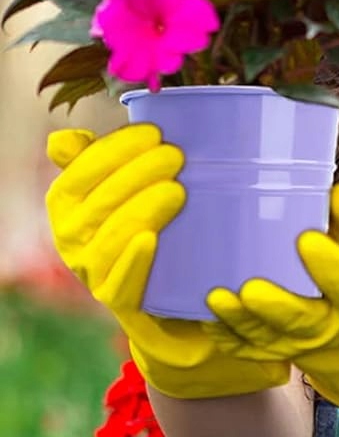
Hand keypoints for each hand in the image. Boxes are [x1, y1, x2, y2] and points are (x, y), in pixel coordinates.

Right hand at [46, 125, 289, 399]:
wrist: (179, 304)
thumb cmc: (155, 227)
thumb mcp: (131, 193)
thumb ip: (102, 162)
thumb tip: (61, 139)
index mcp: (71, 211)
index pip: (76, 176)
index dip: (109, 151)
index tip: (152, 131)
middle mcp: (74, 244)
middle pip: (94, 206)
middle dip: (133, 174)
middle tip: (176, 155)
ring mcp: (96, 276)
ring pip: (106, 242)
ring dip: (138, 211)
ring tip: (176, 190)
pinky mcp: (124, 306)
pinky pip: (120, 285)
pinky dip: (132, 261)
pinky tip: (150, 239)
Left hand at [205, 183, 338, 429]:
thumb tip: (338, 192)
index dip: (330, 266)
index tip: (307, 239)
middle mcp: (329, 325)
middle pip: (302, 320)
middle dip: (276, 306)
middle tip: (250, 287)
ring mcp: (298, 345)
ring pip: (268, 339)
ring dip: (240, 321)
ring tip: (217, 299)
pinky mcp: (273, 354)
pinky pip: (247, 350)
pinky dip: (226, 337)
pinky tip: (208, 319)